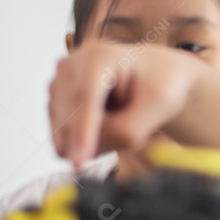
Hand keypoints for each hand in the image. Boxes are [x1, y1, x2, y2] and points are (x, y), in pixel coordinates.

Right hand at [48, 42, 209, 167]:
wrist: (158, 77)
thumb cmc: (163, 83)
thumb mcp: (161, 104)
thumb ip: (127, 129)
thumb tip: (91, 150)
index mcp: (99, 57)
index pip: (84, 97)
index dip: (81, 130)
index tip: (79, 163)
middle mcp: (71, 66)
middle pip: (73, 119)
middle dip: (101, 138)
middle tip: (136, 131)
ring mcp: (59, 85)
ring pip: (67, 133)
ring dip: (99, 140)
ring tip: (127, 119)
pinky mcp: (56, 103)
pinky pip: (66, 139)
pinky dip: (91, 140)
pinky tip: (111, 124)